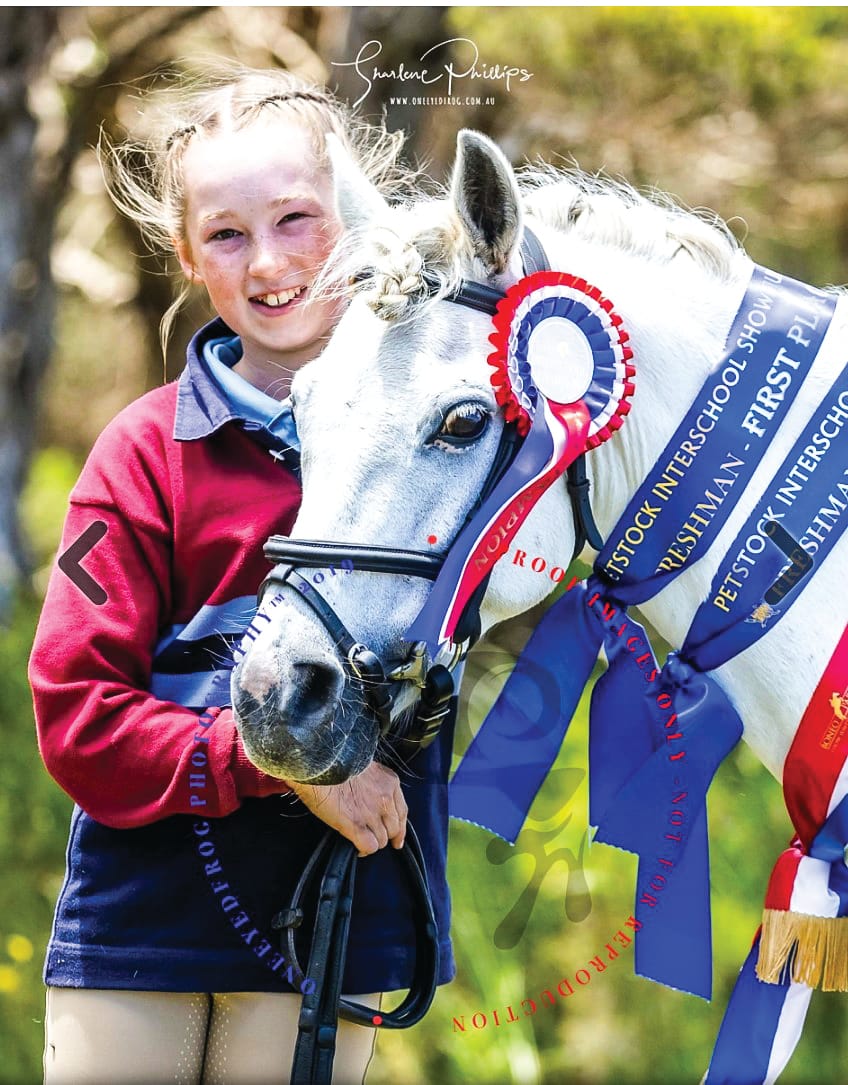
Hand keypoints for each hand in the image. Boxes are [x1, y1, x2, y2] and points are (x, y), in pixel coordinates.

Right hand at [286, 761, 407, 856]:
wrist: (320, 764)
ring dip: (372, 843)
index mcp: (390, 782)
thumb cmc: (337, 761)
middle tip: (373, 837)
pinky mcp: (356, 826)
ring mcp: (371, 813)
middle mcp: (385, 799)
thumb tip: (371, 797)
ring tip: (360, 841)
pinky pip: (369, 846)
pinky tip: (356, 847)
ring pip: (382, 840)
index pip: (402, 812)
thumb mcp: (365, 767)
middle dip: (384, 836)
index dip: (400, 829)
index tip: (397, 839)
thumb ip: (374, 783)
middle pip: (394, 829)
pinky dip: (364, 850)